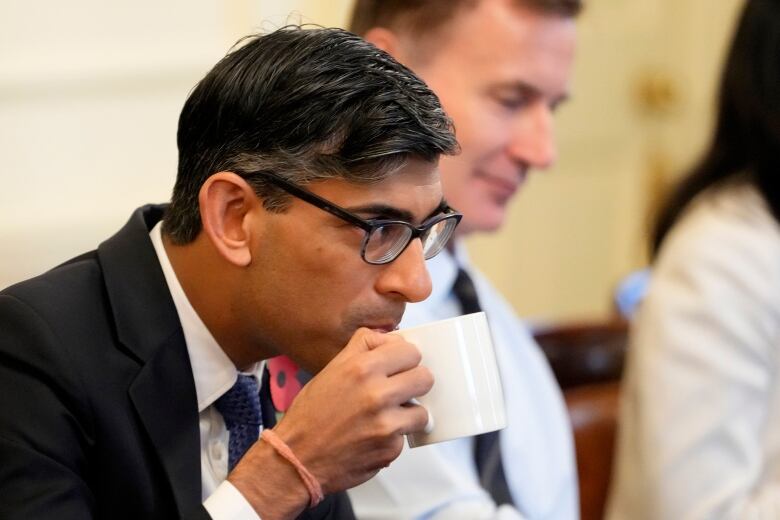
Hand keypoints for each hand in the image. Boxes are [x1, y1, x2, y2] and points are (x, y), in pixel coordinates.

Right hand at [229, 328, 432, 518]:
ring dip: (407, 414)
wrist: (296, 458)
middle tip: (399, 390)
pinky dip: (393, 438)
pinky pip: (406, 436)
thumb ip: (364, 348)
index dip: (405, 359)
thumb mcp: (332, 368)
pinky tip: (372, 437)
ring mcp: (386, 424)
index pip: (410, 351)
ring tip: (386, 416)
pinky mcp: (390, 449)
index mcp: (361, 368)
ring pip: (422, 410)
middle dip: (413, 384)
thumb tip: (394, 340)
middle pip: (425, 377)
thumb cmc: (311, 413)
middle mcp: (377, 393)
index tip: (399, 367)